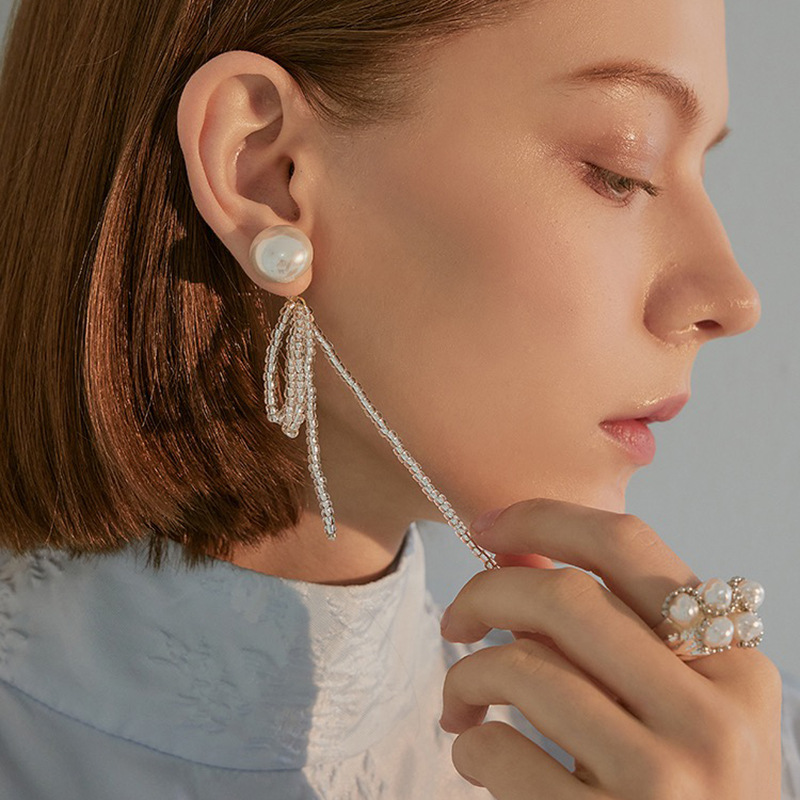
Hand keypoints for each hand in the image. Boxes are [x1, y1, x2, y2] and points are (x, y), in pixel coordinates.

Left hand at [438, 497, 781, 798]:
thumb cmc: (685, 792)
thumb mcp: (685, 708)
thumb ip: (622, 638)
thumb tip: (516, 560)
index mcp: (733, 667)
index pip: (625, 546)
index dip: (542, 517)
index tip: (487, 525)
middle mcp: (711, 718)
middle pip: (563, 597)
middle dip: (484, 592)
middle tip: (456, 619)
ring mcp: (664, 781)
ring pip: (521, 667)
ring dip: (465, 675)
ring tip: (460, 701)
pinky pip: (501, 751)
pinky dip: (470, 746)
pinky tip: (478, 756)